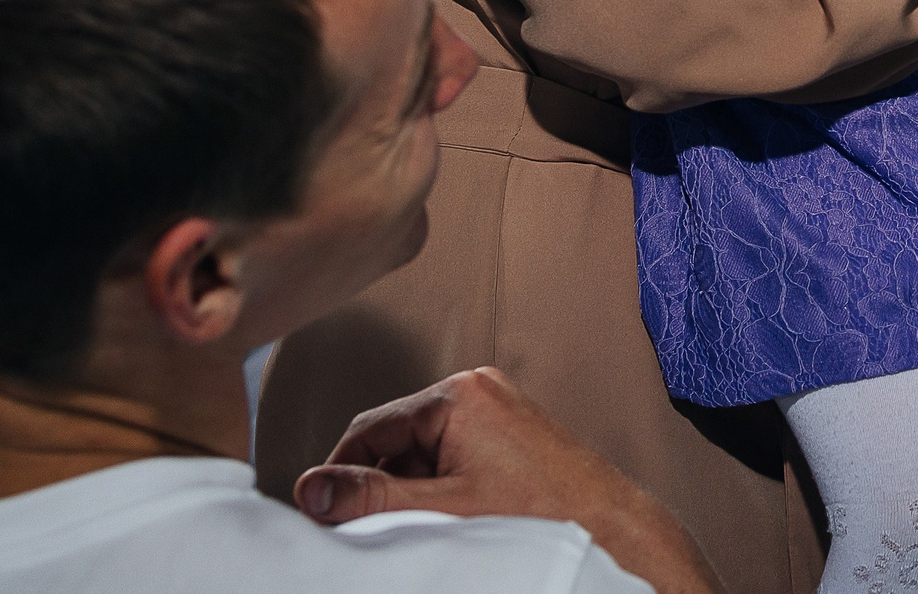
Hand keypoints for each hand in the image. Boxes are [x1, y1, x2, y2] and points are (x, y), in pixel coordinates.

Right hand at [294, 367, 720, 593]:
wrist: (606, 525)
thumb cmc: (538, 514)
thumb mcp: (442, 508)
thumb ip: (373, 498)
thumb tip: (311, 490)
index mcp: (459, 395)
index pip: (370, 429)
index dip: (341, 473)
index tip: (322, 513)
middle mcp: (476, 390)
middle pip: (395, 439)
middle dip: (378, 483)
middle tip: (368, 529)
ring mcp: (495, 408)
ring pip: (421, 451)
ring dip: (408, 488)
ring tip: (420, 527)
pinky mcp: (507, 431)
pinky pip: (451, 454)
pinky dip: (437, 486)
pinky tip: (446, 519)